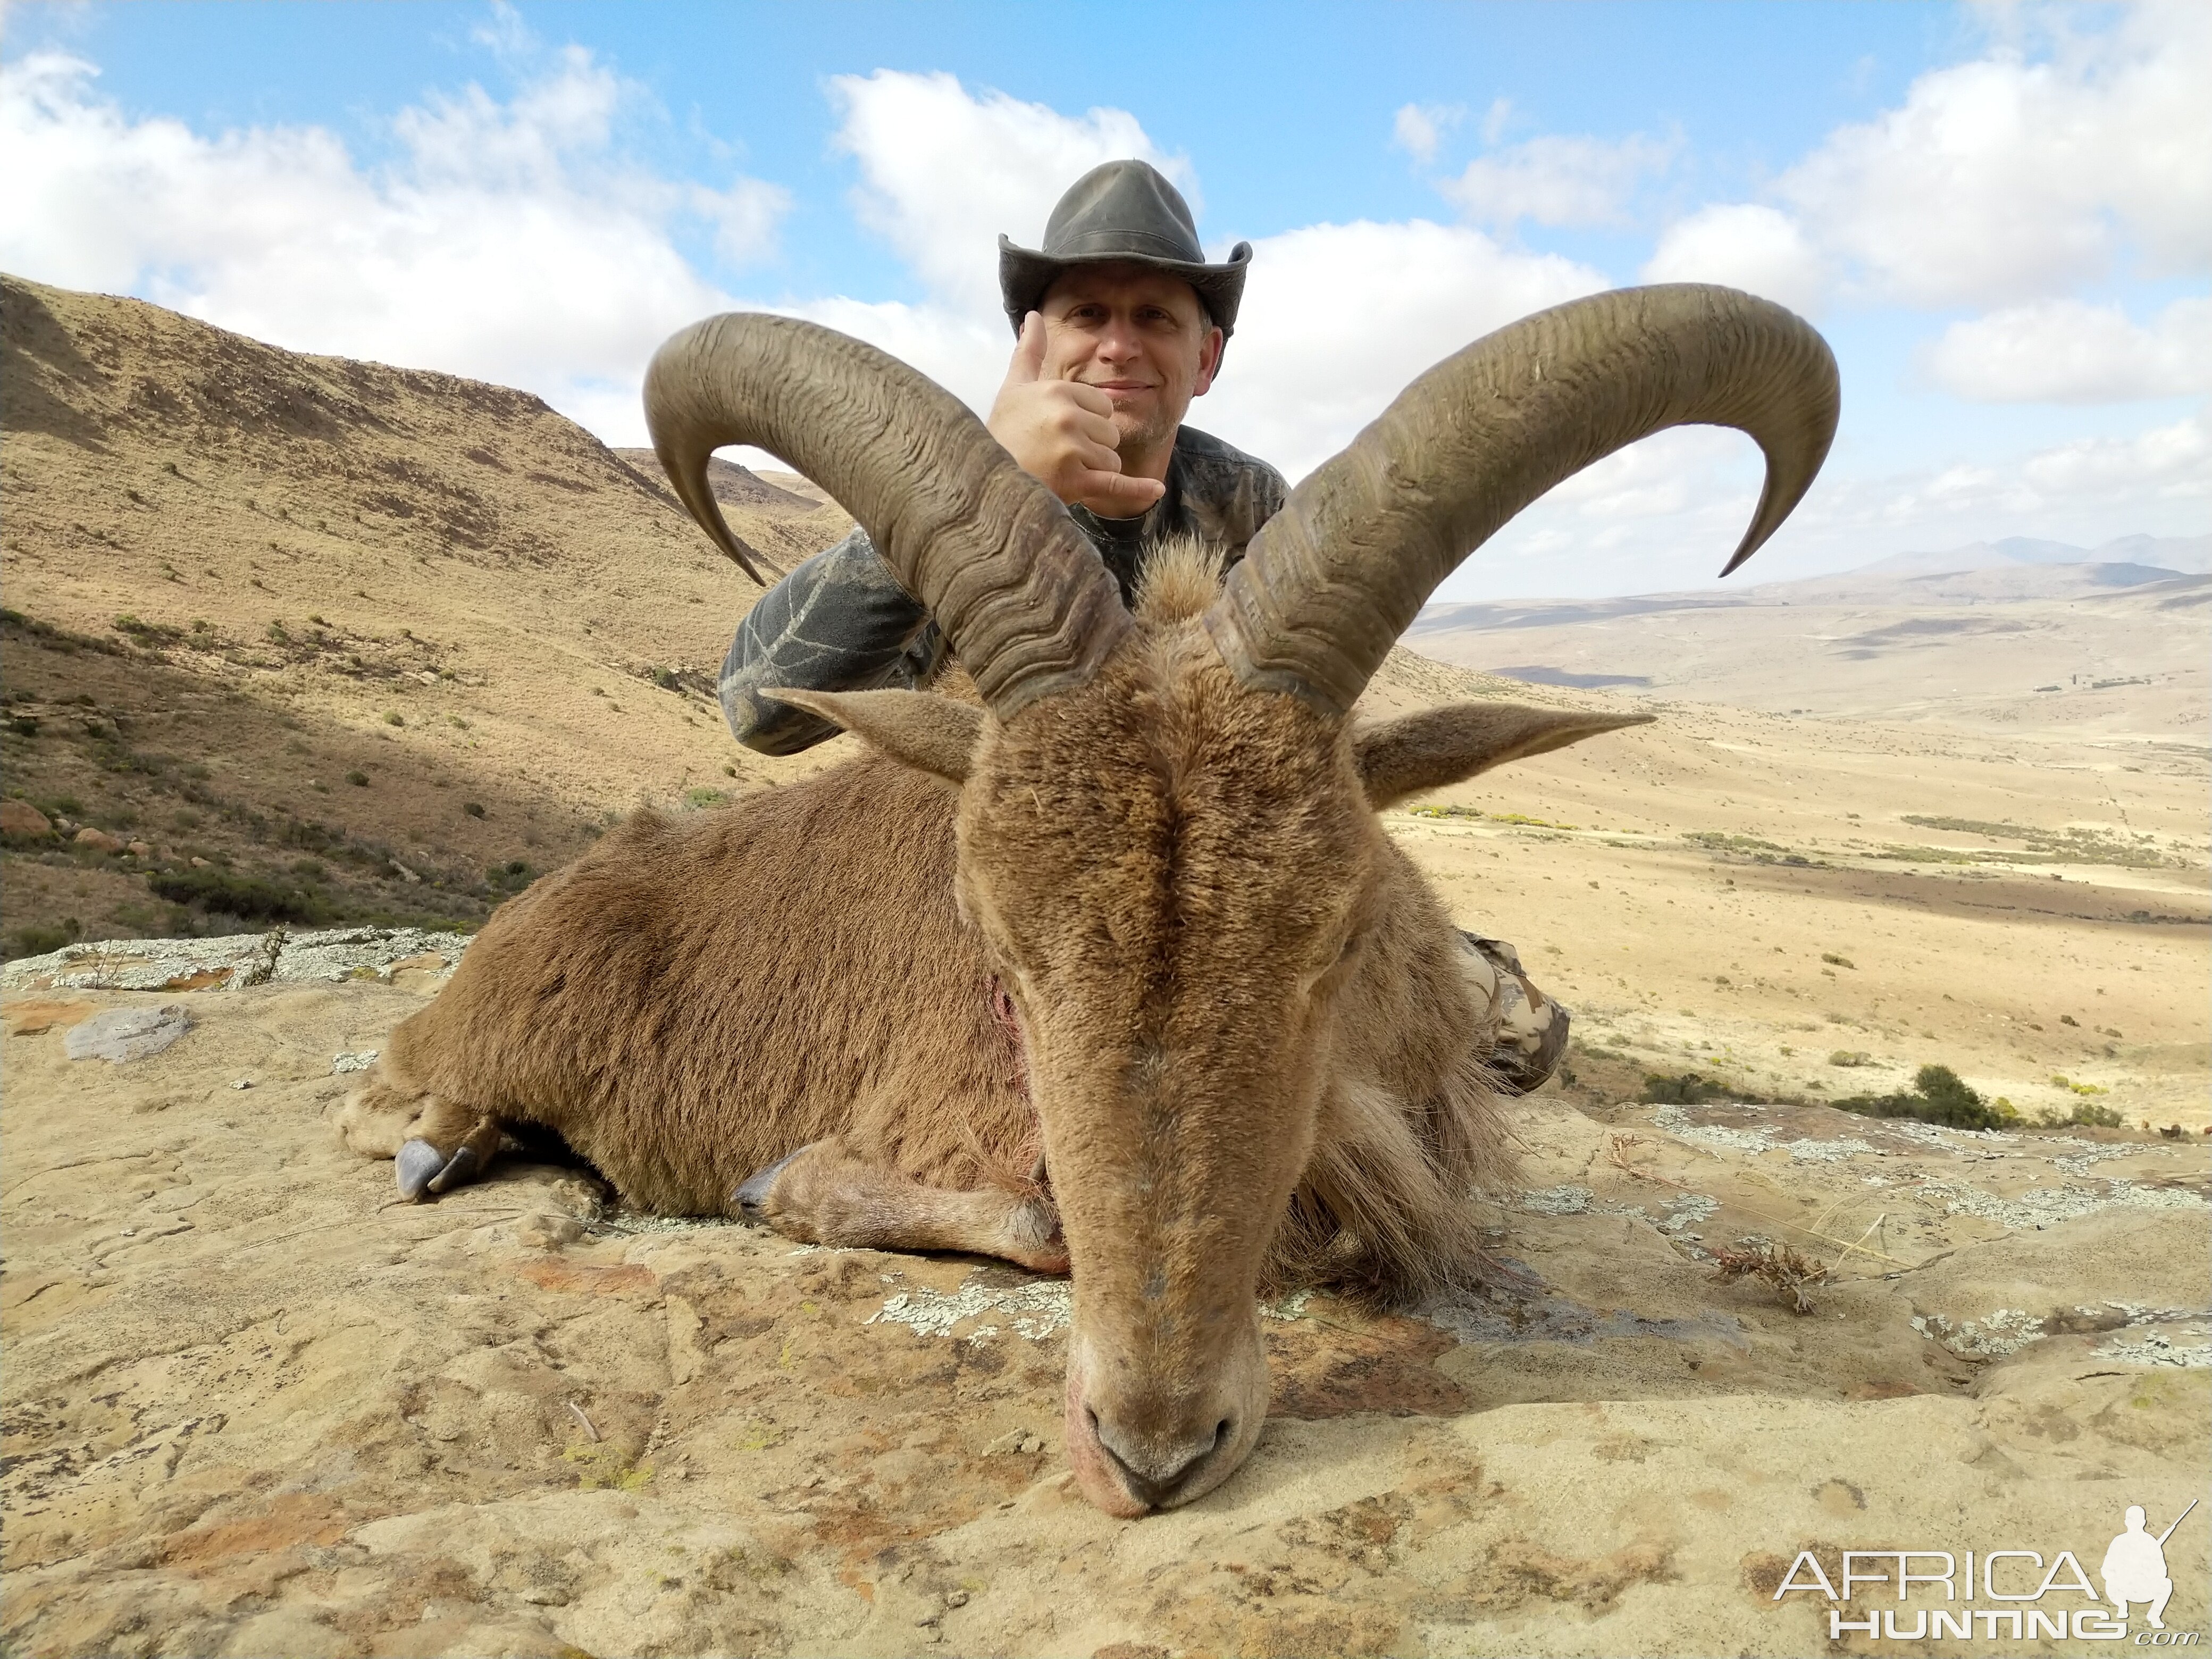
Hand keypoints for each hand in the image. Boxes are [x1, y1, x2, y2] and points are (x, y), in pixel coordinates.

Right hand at [986, 313, 1166, 516]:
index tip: (1059, 430)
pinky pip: (1115, 484)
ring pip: (1110, 458)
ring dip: (1092, 469)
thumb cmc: (1002, 432)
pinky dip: (1137, 489)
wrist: (983, 479)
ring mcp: (1072, 449)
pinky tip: (1156, 488)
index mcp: (1057, 390)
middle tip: (1058, 453)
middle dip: (1092, 446)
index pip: (1102, 406)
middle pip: (1110, 433)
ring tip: (1059, 470)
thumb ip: (1029, 351)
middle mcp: (1067, 416)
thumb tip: (1033, 316)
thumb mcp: (1014, 388)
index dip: (1087, 421)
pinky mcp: (1075, 481)